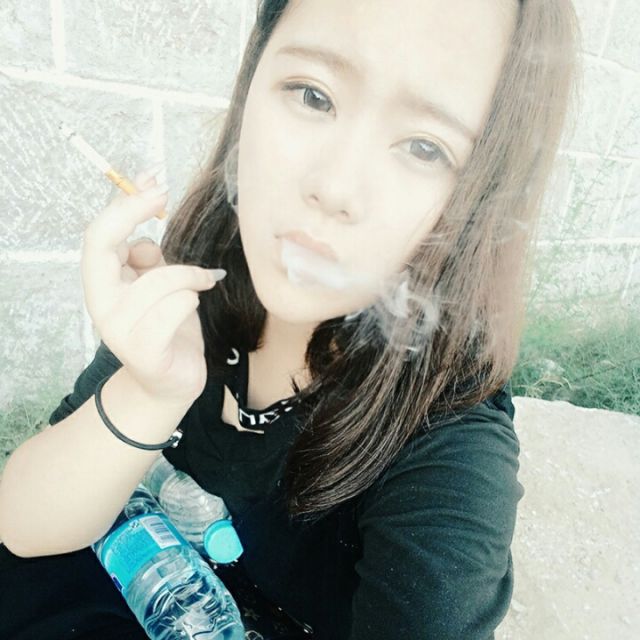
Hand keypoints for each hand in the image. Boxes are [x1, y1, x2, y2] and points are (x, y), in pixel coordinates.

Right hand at [81, 164, 225, 406]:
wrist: (170, 382)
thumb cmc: (167, 326)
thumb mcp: (157, 283)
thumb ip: (148, 253)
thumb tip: (147, 204)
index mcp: (103, 284)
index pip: (97, 236)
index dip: (122, 205)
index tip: (153, 183)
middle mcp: (102, 304)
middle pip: (105, 245)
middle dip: (133, 213)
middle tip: (163, 197)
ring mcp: (119, 329)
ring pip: (160, 279)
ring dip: (190, 275)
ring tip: (202, 282)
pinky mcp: (145, 350)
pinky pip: (176, 307)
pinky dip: (192, 301)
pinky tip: (194, 308)